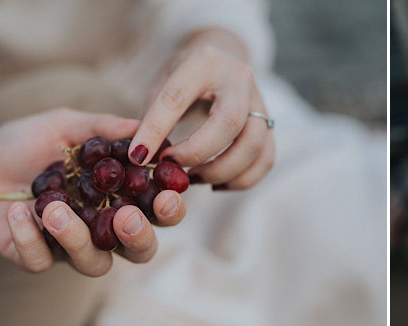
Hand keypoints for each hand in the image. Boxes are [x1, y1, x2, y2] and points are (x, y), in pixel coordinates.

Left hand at [0, 108, 187, 275]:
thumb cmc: (27, 141)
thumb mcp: (68, 127)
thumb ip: (105, 129)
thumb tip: (145, 128)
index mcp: (118, 197)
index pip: (156, 212)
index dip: (169, 210)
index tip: (168, 195)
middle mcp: (101, 227)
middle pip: (138, 251)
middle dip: (139, 238)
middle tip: (126, 218)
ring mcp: (67, 246)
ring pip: (92, 263)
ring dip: (78, 238)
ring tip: (54, 210)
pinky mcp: (31, 255)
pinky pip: (40, 260)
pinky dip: (30, 238)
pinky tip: (19, 211)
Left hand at [129, 28, 274, 190]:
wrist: (223, 59)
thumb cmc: (185, 75)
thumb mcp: (162, 82)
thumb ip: (152, 115)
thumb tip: (142, 157)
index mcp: (203, 62)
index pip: (177, 98)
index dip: (156, 130)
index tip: (138, 157)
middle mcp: (238, 78)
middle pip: (229, 122)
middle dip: (197, 153)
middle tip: (173, 167)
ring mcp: (260, 101)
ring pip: (253, 145)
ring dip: (221, 171)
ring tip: (193, 178)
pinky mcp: (270, 123)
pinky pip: (265, 158)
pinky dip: (242, 179)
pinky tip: (216, 183)